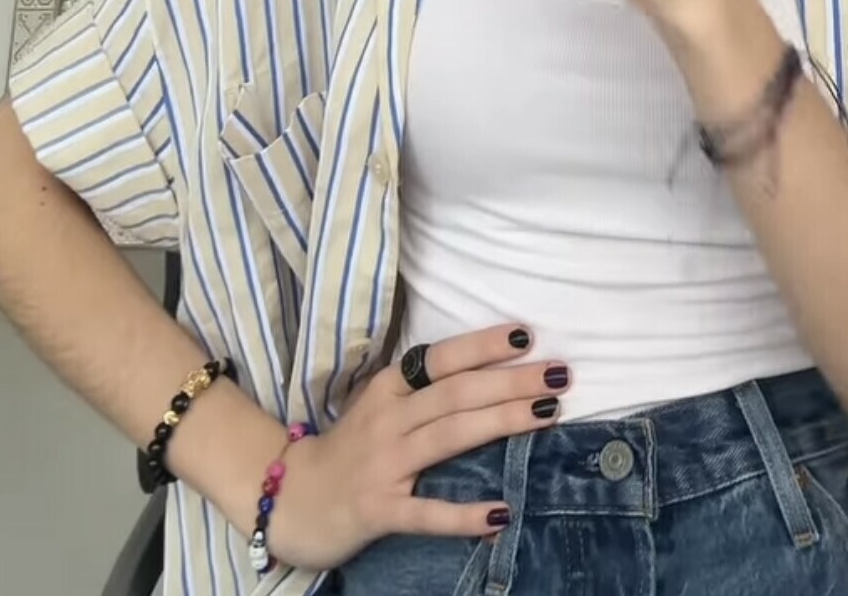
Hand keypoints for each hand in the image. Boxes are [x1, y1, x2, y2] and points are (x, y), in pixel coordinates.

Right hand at [267, 324, 569, 570]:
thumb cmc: (348, 447)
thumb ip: (423, 389)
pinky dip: (463, 514)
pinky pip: (426, 512)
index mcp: (388, 387)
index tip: (526, 334)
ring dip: (502, 422)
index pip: (441, 358)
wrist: (288, 498)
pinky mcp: (378, 509)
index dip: (482, 345)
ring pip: (450, 436)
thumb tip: (486, 370)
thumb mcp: (380, 405)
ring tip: (547, 414)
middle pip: (456, 393)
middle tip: (559, 373)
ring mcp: (383, 464)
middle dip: (511, 381)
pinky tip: (500, 513)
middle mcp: (388, 418)